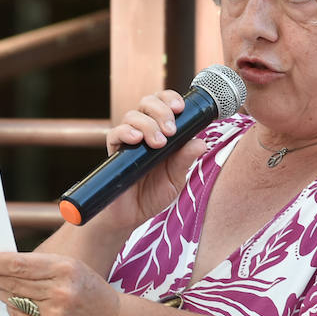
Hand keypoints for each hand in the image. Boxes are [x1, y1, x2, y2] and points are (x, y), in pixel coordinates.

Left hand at [0, 251, 120, 315]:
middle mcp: (59, 293)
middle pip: (12, 283)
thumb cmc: (86, 287)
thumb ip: (38, 263)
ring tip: (2, 287)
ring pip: (12, 300)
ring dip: (2, 293)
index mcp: (65, 269)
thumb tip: (3, 264)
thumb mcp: (69, 265)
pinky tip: (15, 303)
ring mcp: (53, 315)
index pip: (18, 265)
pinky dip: (12, 309)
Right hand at [101, 90, 208, 228]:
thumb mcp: (176, 179)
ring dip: (147, 124)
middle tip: (170, 130)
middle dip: (161, 110)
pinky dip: (126, 132)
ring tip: (158, 144)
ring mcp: (128, 141)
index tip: (180, 107)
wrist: (131, 216)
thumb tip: (201, 142)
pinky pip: (115, 133)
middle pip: (148, 102)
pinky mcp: (115, 152)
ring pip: (132, 115)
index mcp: (162, 133)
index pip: (164, 104)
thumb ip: (185, 160)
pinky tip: (136, 140)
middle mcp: (144, 132)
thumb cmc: (153, 195)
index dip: (171, 98)